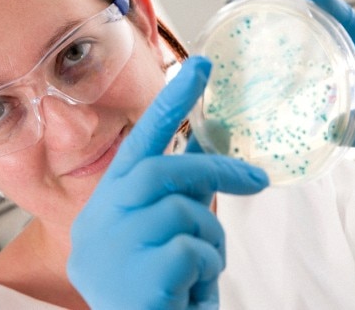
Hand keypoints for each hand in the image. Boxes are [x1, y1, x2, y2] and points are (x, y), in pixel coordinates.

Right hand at [67, 56, 267, 308]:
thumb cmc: (153, 288)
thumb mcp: (159, 236)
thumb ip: (175, 193)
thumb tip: (203, 151)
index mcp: (105, 206)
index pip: (137, 144)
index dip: (170, 103)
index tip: (201, 66)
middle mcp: (99, 222)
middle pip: (162, 171)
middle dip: (214, 171)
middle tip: (256, 179)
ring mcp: (112, 250)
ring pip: (183, 211)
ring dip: (209, 237)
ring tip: (201, 266)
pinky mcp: (136, 278)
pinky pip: (191, 250)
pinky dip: (206, 267)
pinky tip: (190, 290)